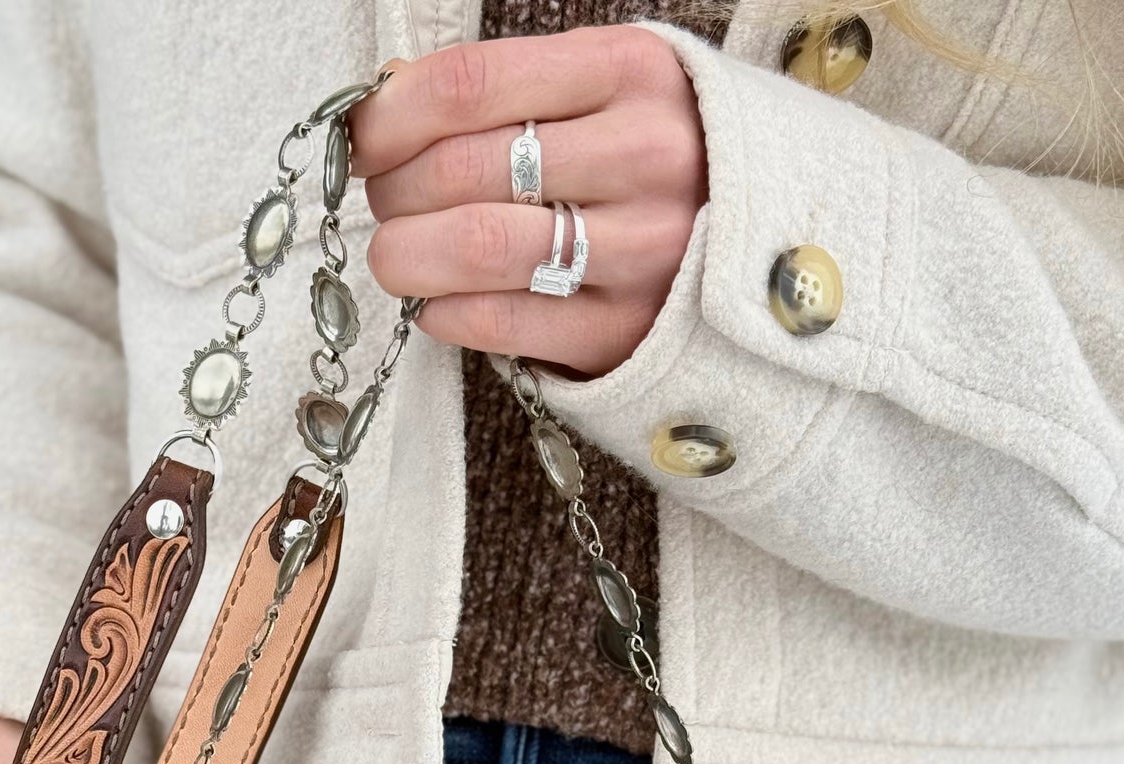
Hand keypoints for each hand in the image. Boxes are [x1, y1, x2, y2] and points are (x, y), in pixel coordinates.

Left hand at [351, 27, 706, 377]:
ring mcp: (639, 251)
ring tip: (399, 254)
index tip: (362, 140)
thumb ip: (507, 88)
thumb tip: (388, 103)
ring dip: (407, 254)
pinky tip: (439, 300)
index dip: (390, 116)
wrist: (762, 245)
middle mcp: (643, 157)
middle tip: (387, 201)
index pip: (470, 85)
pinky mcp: (622, 331)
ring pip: (475, 246)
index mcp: (629, 72)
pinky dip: (443, 311)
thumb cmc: (653, 160)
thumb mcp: (602, 88)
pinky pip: (497, 322)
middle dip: (394, 189)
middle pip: (462, 169)